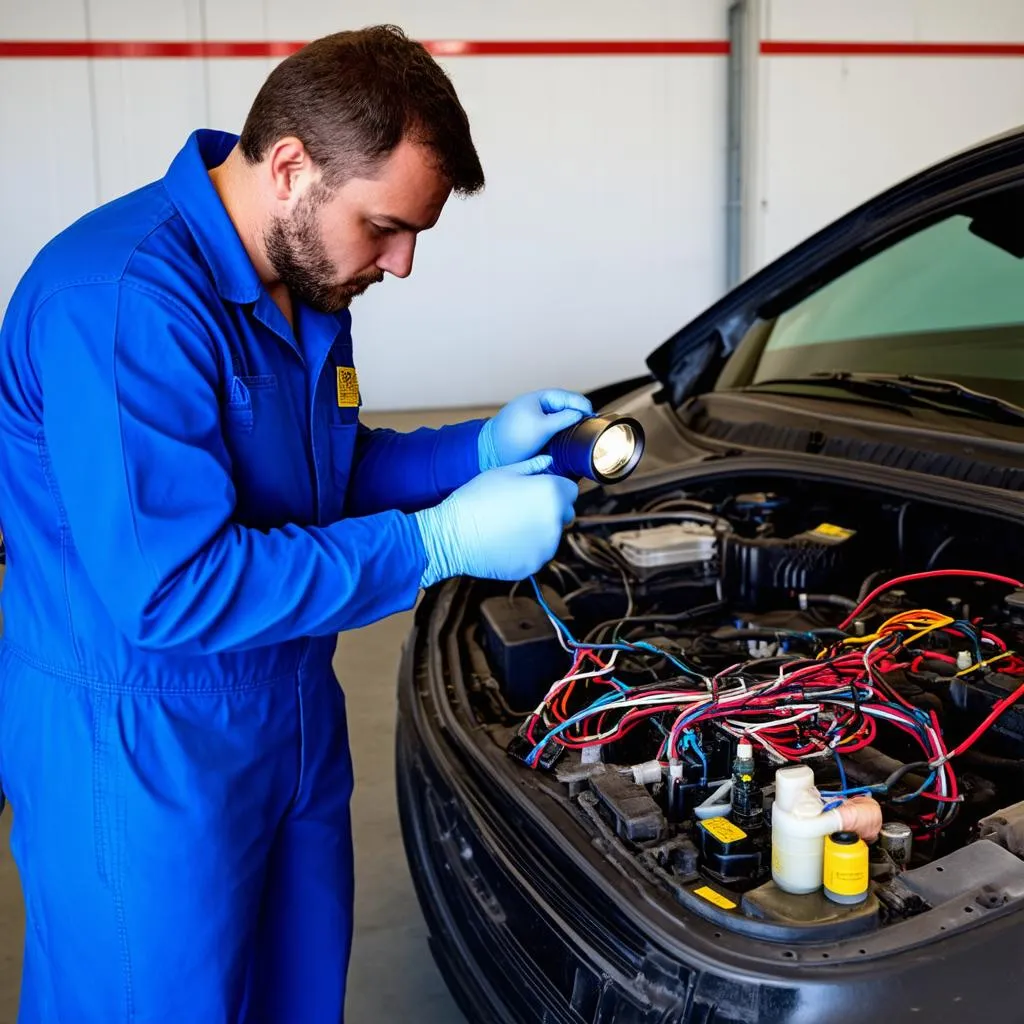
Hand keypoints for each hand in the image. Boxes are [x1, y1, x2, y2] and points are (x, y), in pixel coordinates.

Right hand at [413, 455, 577, 585]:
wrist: (452, 535)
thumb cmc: (475, 498)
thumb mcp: (503, 473)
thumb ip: (532, 466)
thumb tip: (549, 462)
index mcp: (551, 493)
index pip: (571, 490)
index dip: (555, 488)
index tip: (537, 491)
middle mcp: (555, 521)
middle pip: (565, 514)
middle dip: (550, 510)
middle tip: (521, 508)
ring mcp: (547, 547)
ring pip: (551, 535)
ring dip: (538, 531)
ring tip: (509, 525)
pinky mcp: (535, 565)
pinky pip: (537, 554)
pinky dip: (526, 549)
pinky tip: (504, 541)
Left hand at [478, 389, 592, 470]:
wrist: (491, 453)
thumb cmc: (513, 437)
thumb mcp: (541, 427)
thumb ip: (562, 419)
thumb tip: (580, 414)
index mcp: (537, 399)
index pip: (565, 396)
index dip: (580, 404)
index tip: (592, 414)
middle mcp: (537, 406)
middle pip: (564, 406)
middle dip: (578, 413)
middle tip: (591, 423)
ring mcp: (535, 419)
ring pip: (559, 418)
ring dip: (571, 423)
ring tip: (584, 431)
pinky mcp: (534, 432)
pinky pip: (553, 428)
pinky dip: (562, 431)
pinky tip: (570, 439)